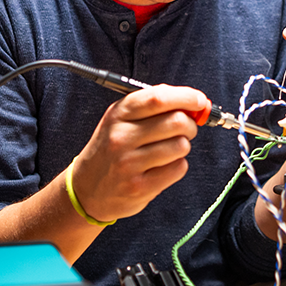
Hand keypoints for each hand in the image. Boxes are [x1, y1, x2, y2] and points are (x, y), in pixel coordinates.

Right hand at [68, 84, 209, 223]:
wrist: (85, 188)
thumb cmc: (111, 149)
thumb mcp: (120, 120)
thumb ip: (152, 107)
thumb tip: (192, 101)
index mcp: (118, 115)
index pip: (158, 98)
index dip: (186, 97)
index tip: (200, 101)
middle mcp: (121, 137)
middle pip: (176, 121)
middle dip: (191, 124)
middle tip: (187, 128)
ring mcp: (129, 164)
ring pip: (180, 146)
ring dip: (183, 146)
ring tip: (170, 149)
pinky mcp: (139, 187)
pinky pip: (178, 168)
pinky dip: (178, 165)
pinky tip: (164, 166)